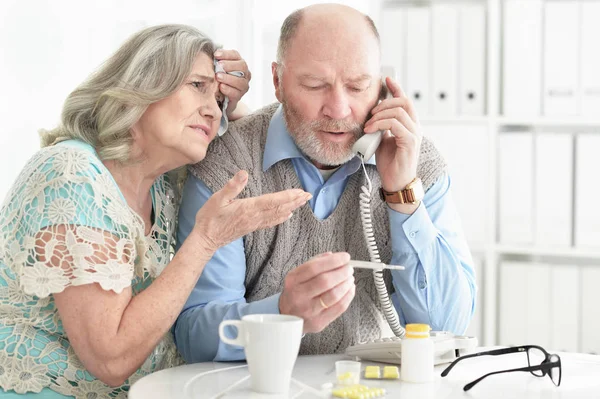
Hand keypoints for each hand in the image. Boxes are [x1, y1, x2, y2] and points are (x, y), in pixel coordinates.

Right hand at [193, 170, 310, 252]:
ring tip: (303, 202)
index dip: (287, 196)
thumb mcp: (217, 199)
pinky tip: (288, 215)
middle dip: (295, 201)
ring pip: (277, 215)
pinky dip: (282, 217)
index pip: (272, 201)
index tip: (300, 192)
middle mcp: (255, 217)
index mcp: (248, 208)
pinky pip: (271, 222)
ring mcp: (254, 223)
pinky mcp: (252, 227)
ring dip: (292, 207)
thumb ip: (232, 187)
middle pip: (279, 208)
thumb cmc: (210, 218)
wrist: (206, 239)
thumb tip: (244, 173)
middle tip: (309, 195)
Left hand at [214, 49, 250, 118]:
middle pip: (242, 66)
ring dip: (228, 78)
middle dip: (229, 65)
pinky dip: (228, 89)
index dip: (226, 54)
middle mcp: (245, 74)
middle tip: (218, 66)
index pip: (235, 55)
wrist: (220, 98)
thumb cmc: (218, 79)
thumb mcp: (217, 69)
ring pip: (240, 81)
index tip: (216, 55)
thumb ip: (216, 62)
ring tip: (218, 77)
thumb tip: (209, 53)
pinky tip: (221, 87)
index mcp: (239, 63)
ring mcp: (243, 86)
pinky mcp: (239, 96)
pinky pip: (236, 93)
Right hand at [279, 252, 355, 333]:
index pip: (314, 267)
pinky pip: (339, 307)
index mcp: (293, 281)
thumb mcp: (298, 276)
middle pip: (325, 281)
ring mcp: (309, 311)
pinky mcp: (319, 322)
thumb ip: (314, 263)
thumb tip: (332, 255)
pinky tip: (350, 289)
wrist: (286, 317)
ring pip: (334, 295)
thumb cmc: (296, 293)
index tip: (345, 257)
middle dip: (342, 272)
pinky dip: (348, 296)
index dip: (333, 261)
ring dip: (346, 284)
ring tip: (350, 278)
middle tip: (349, 268)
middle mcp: (299, 296)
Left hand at [363, 77, 421, 207]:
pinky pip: (396, 125)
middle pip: (403, 102)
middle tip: (371, 113)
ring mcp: (414, 134)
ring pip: (399, 112)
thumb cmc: (390, 163)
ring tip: (369, 125)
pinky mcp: (410, 143)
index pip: (405, 101)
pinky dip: (380, 124)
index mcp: (409, 125)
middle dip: (384, 103)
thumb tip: (372, 114)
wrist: (395, 182)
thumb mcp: (382, 139)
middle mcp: (415, 127)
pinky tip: (371, 130)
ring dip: (379, 115)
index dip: (396, 88)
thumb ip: (381, 126)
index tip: (386, 79)